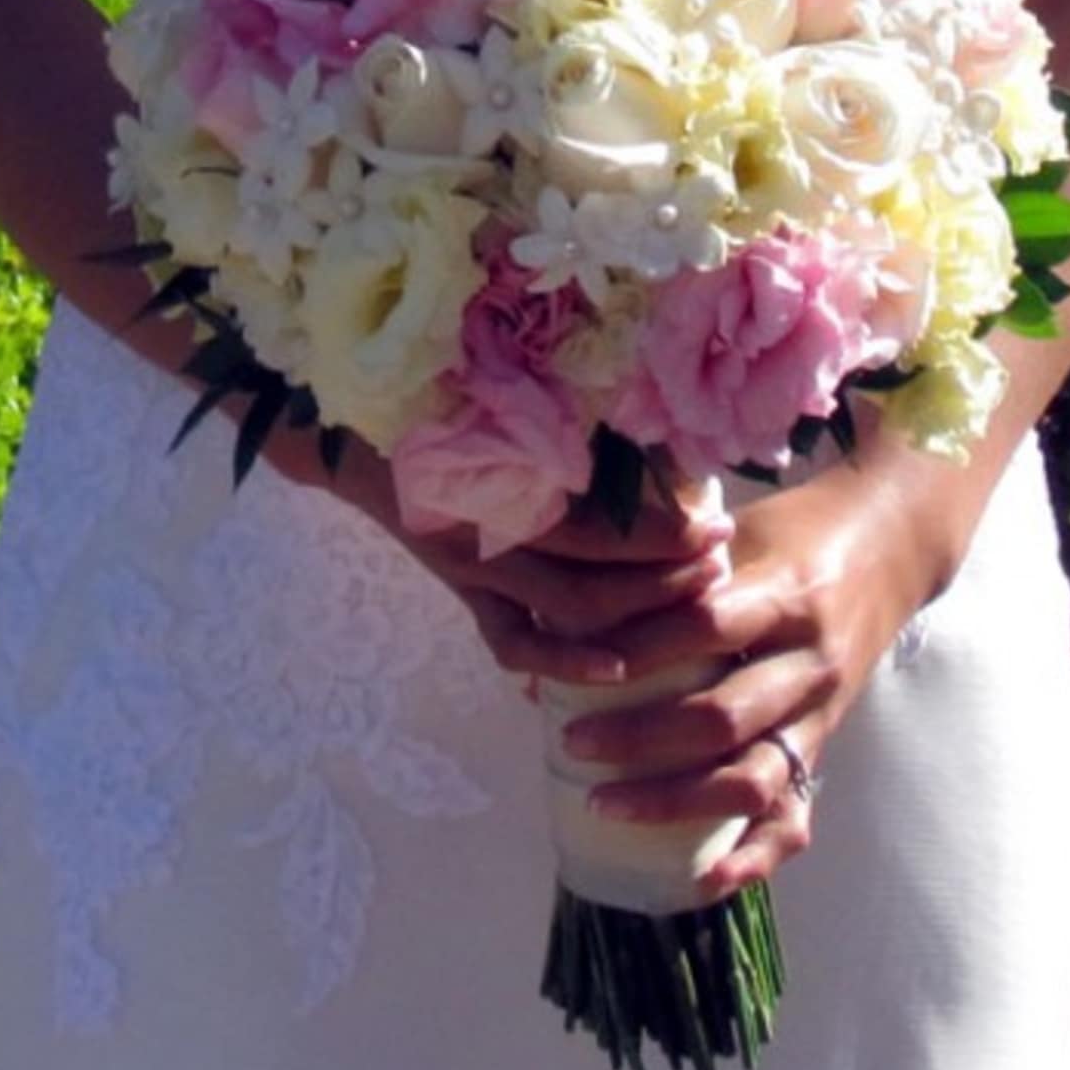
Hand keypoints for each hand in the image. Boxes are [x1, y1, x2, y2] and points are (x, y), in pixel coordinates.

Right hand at [264, 424, 734, 687]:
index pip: (598, 528)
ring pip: (562, 616)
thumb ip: (569, 421)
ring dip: (633, 614)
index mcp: (500, 483)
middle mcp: (488, 538)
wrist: (349, 437)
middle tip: (720, 561)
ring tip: (690, 599)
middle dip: (664, 578)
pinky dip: (562, 663)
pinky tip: (614, 671)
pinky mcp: (465, 592)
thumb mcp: (503, 399)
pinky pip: (512, 641)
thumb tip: (658, 431)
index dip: (662, 534)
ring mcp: (473, 572)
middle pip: (592, 582)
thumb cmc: (441, 401)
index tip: (716, 520)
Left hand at [556, 451, 976, 899]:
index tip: (574, 668)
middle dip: (640, 740)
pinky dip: (754, 855)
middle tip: (573, 746)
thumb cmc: (796, 528)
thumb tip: (565, 629)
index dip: (638, 652)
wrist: (895, 543)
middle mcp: (810, 660)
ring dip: (677, 801)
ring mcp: (822, 710)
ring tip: (607, 805)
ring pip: (754, 776)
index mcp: (786, 595)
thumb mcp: (737, 531)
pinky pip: (796, 814)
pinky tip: (705, 878)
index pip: (705, 627)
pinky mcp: (825, 744)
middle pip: (722, 716)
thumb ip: (668, 575)